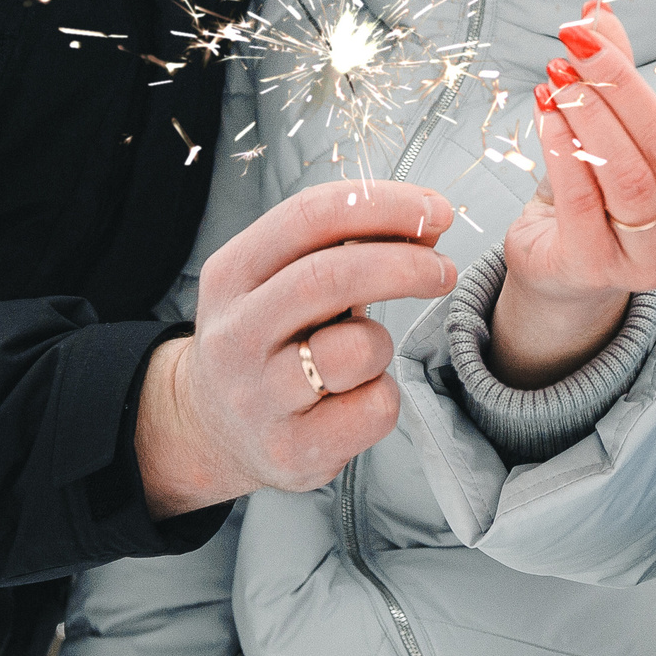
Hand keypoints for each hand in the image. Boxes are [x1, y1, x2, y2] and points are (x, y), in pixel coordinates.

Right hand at [134, 182, 455, 517]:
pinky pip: (374, 408)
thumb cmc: (271, 338)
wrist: (211, 430)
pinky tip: (354, 400)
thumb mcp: (283, 280)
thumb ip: (344, 248)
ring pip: (358, 349)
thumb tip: (426, 222)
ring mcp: (258, 397)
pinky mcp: (290, 450)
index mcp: (232, 273)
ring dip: (383, 343)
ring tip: (364, 355)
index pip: (309, 217)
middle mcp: (235, 333)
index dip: (383, 205)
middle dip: (405, 265)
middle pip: (333, 276)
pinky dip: (383, 396)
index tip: (434, 210)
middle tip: (445, 271)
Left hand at [494, 3, 655, 386]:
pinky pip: (581, 200)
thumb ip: (621, 74)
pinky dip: (561, 146)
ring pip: (625, 175)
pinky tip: (545, 111)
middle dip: (621, 87)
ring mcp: (648, 261)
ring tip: (557, 76)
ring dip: (588, 113)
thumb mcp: (628, 133)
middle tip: (579, 44)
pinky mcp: (594, 268)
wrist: (567, 264)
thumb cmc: (610, 191)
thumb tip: (595, 10)